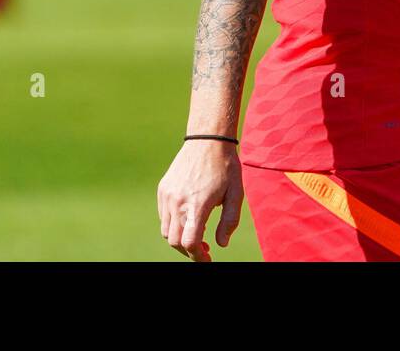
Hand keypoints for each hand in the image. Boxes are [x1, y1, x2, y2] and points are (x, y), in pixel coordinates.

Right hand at [156, 139, 242, 261]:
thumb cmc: (225, 167)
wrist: (208, 140)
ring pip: (166, 231)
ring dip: (179, 238)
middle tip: (203, 249)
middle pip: (175, 241)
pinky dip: (173, 224)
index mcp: (197, 204)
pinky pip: (163, 216)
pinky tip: (188, 217)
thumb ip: (229, 222)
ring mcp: (168, 195)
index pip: (189, 242)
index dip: (198, 256)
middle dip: (188, 251)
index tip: (207, 258)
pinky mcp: (163, 189)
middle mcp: (178, 201)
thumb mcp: (236, 194)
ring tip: (197, 233)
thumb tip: (221, 244)